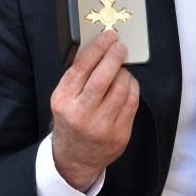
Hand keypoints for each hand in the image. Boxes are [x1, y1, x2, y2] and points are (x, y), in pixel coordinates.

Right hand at [50, 30, 139, 190]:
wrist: (76, 158)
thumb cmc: (71, 123)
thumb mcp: (63, 100)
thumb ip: (77, 78)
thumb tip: (99, 49)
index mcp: (63, 102)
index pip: (81, 68)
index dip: (97, 48)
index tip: (108, 37)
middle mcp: (81, 114)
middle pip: (103, 78)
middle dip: (114, 57)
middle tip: (120, 46)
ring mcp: (102, 126)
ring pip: (121, 89)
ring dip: (124, 72)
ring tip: (121, 69)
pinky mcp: (119, 134)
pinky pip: (132, 102)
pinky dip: (132, 87)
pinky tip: (128, 84)